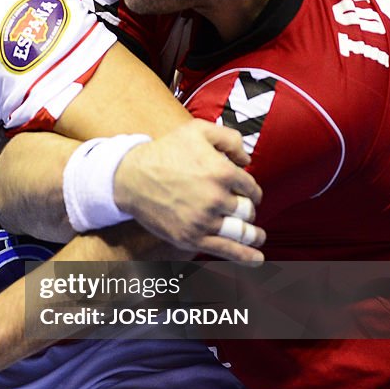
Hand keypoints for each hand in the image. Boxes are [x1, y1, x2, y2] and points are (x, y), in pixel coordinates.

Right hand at [114, 120, 264, 262]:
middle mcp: (216, 198)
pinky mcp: (191, 238)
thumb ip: (229, 138)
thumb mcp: (197, 130)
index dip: (251, 190)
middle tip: (244, 209)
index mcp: (222, 172)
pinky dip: (245, 256)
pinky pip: (225, 250)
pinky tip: (257, 258)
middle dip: (248, 209)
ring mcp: (204, 221)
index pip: (251, 188)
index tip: (245, 192)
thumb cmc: (164, 152)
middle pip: (247, 210)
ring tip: (258, 236)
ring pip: (241, 231)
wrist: (131, 177)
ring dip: (253, 235)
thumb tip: (246, 159)